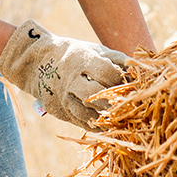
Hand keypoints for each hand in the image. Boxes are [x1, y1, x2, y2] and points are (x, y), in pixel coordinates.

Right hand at [0, 19, 127, 129]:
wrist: (38, 62)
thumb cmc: (75, 55)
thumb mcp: (94, 50)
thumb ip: (116, 58)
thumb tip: (138, 70)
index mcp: (81, 60)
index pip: (105, 72)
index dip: (120, 79)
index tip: (129, 83)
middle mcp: (71, 80)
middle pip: (93, 95)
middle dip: (112, 102)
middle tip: (126, 105)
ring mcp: (63, 97)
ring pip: (86, 114)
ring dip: (105, 119)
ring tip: (119, 118)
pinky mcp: (59, 111)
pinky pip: (80, 123)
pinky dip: (95, 126)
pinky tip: (107, 125)